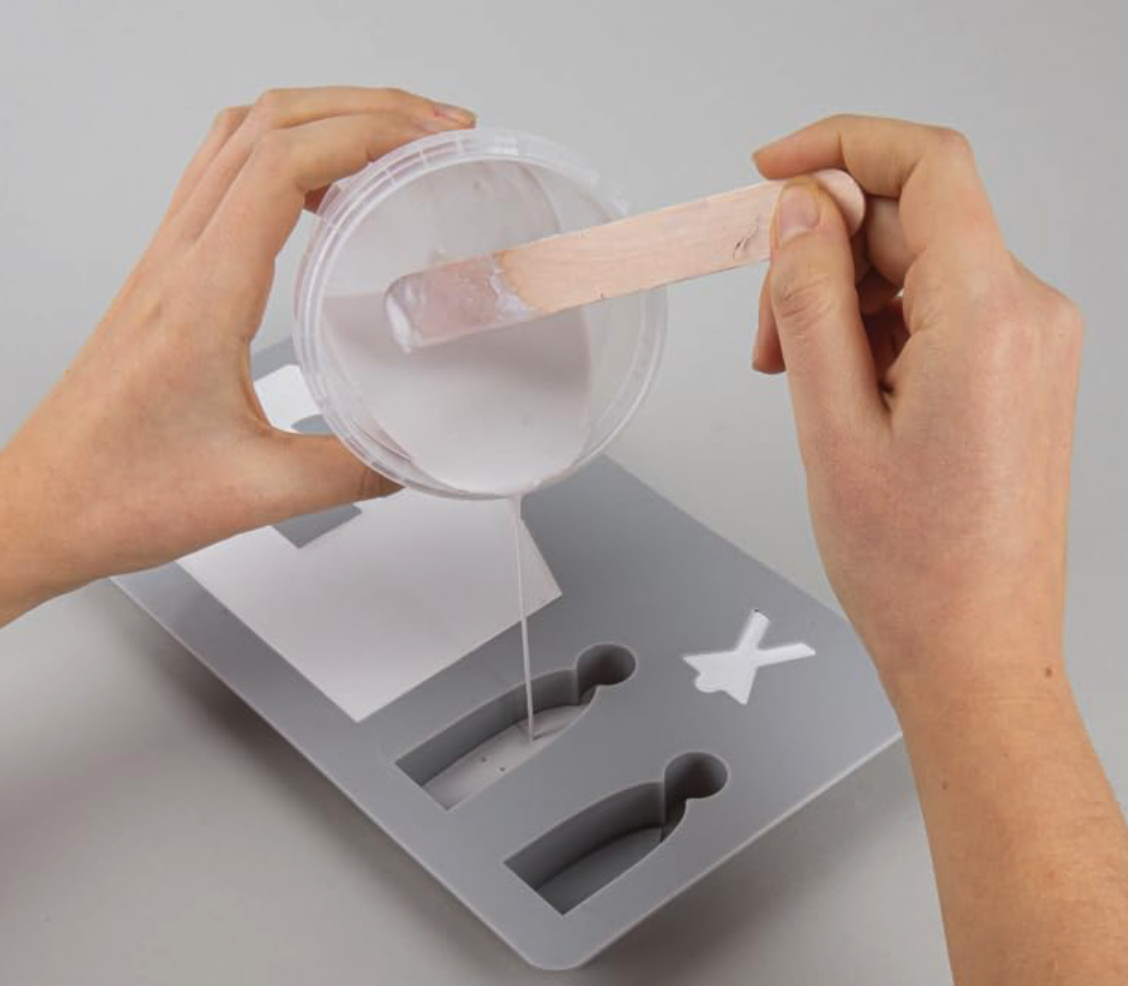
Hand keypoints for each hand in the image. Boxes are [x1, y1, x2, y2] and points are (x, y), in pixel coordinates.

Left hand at [0, 86, 475, 622]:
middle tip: (431, 127)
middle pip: (266, 126)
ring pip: (239, 137)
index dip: (365, 133)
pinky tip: (322, 189)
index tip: (427, 140)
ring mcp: (166, 258)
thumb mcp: (258, 493)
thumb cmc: (120, 491)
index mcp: (202, 297)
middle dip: (361, 107)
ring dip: (319, 117)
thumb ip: (351, 472)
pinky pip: (221, 175)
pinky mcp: (165, 273)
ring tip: (388, 138)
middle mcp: (178, 260)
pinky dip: (282, 153)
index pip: (282, 166)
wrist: (46, 506)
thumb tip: (413, 453)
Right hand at [753, 115, 1127, 985]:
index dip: (840, 146)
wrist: (976, 648)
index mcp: (989, 317)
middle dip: (820, 255)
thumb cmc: (916, 567)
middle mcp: (1028, 317)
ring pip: (915, 268)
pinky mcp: (1017, 370)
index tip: (773, 170)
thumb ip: (810, 300)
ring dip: (840, 300)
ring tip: (797, 376)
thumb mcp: (831, 423)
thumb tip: (799, 211)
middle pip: (909, 221)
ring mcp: (1030, 344)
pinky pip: (936, 310)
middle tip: (765, 329)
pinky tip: (838, 386)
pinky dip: (874, 329)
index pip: (927, 166)